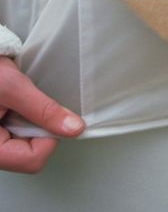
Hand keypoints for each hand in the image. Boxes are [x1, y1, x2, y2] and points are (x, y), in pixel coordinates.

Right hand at [0, 56, 84, 173]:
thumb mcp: (14, 88)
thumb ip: (44, 110)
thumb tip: (73, 128)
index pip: (33, 159)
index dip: (48, 136)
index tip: (49, 115)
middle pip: (30, 155)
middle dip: (37, 128)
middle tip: (26, 106)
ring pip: (26, 146)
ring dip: (29, 124)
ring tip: (15, 104)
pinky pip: (18, 136)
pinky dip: (23, 120)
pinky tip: (13, 107)